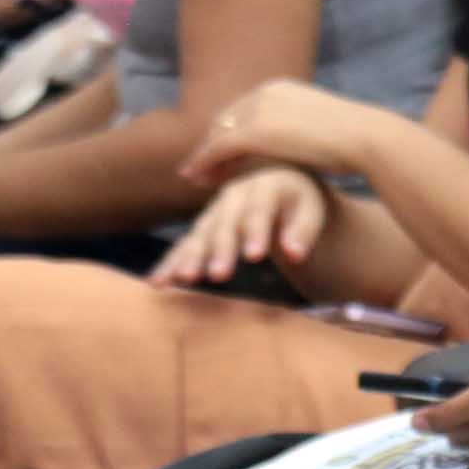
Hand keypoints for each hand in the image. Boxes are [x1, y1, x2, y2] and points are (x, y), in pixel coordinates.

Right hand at [153, 165, 334, 286]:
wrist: (279, 188)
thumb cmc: (299, 204)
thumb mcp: (310, 211)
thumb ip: (303, 231)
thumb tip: (294, 254)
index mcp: (264, 185)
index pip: (259, 210)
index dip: (256, 232)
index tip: (254, 257)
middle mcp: (233, 195)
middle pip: (225, 225)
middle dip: (221, 250)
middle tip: (219, 275)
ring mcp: (214, 212)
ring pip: (200, 236)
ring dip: (190, 258)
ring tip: (182, 279)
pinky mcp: (202, 229)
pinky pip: (184, 246)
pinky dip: (170, 263)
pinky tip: (157, 282)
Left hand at [179, 80, 375, 188]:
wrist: (366, 138)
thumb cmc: (356, 139)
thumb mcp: (322, 126)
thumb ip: (302, 128)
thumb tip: (304, 140)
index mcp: (281, 88)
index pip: (242, 110)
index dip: (228, 132)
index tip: (221, 152)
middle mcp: (265, 93)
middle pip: (226, 119)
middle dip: (211, 142)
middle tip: (200, 166)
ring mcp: (259, 110)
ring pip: (219, 134)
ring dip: (204, 155)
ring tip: (195, 176)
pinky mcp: (255, 131)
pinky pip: (219, 148)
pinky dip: (203, 162)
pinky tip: (196, 178)